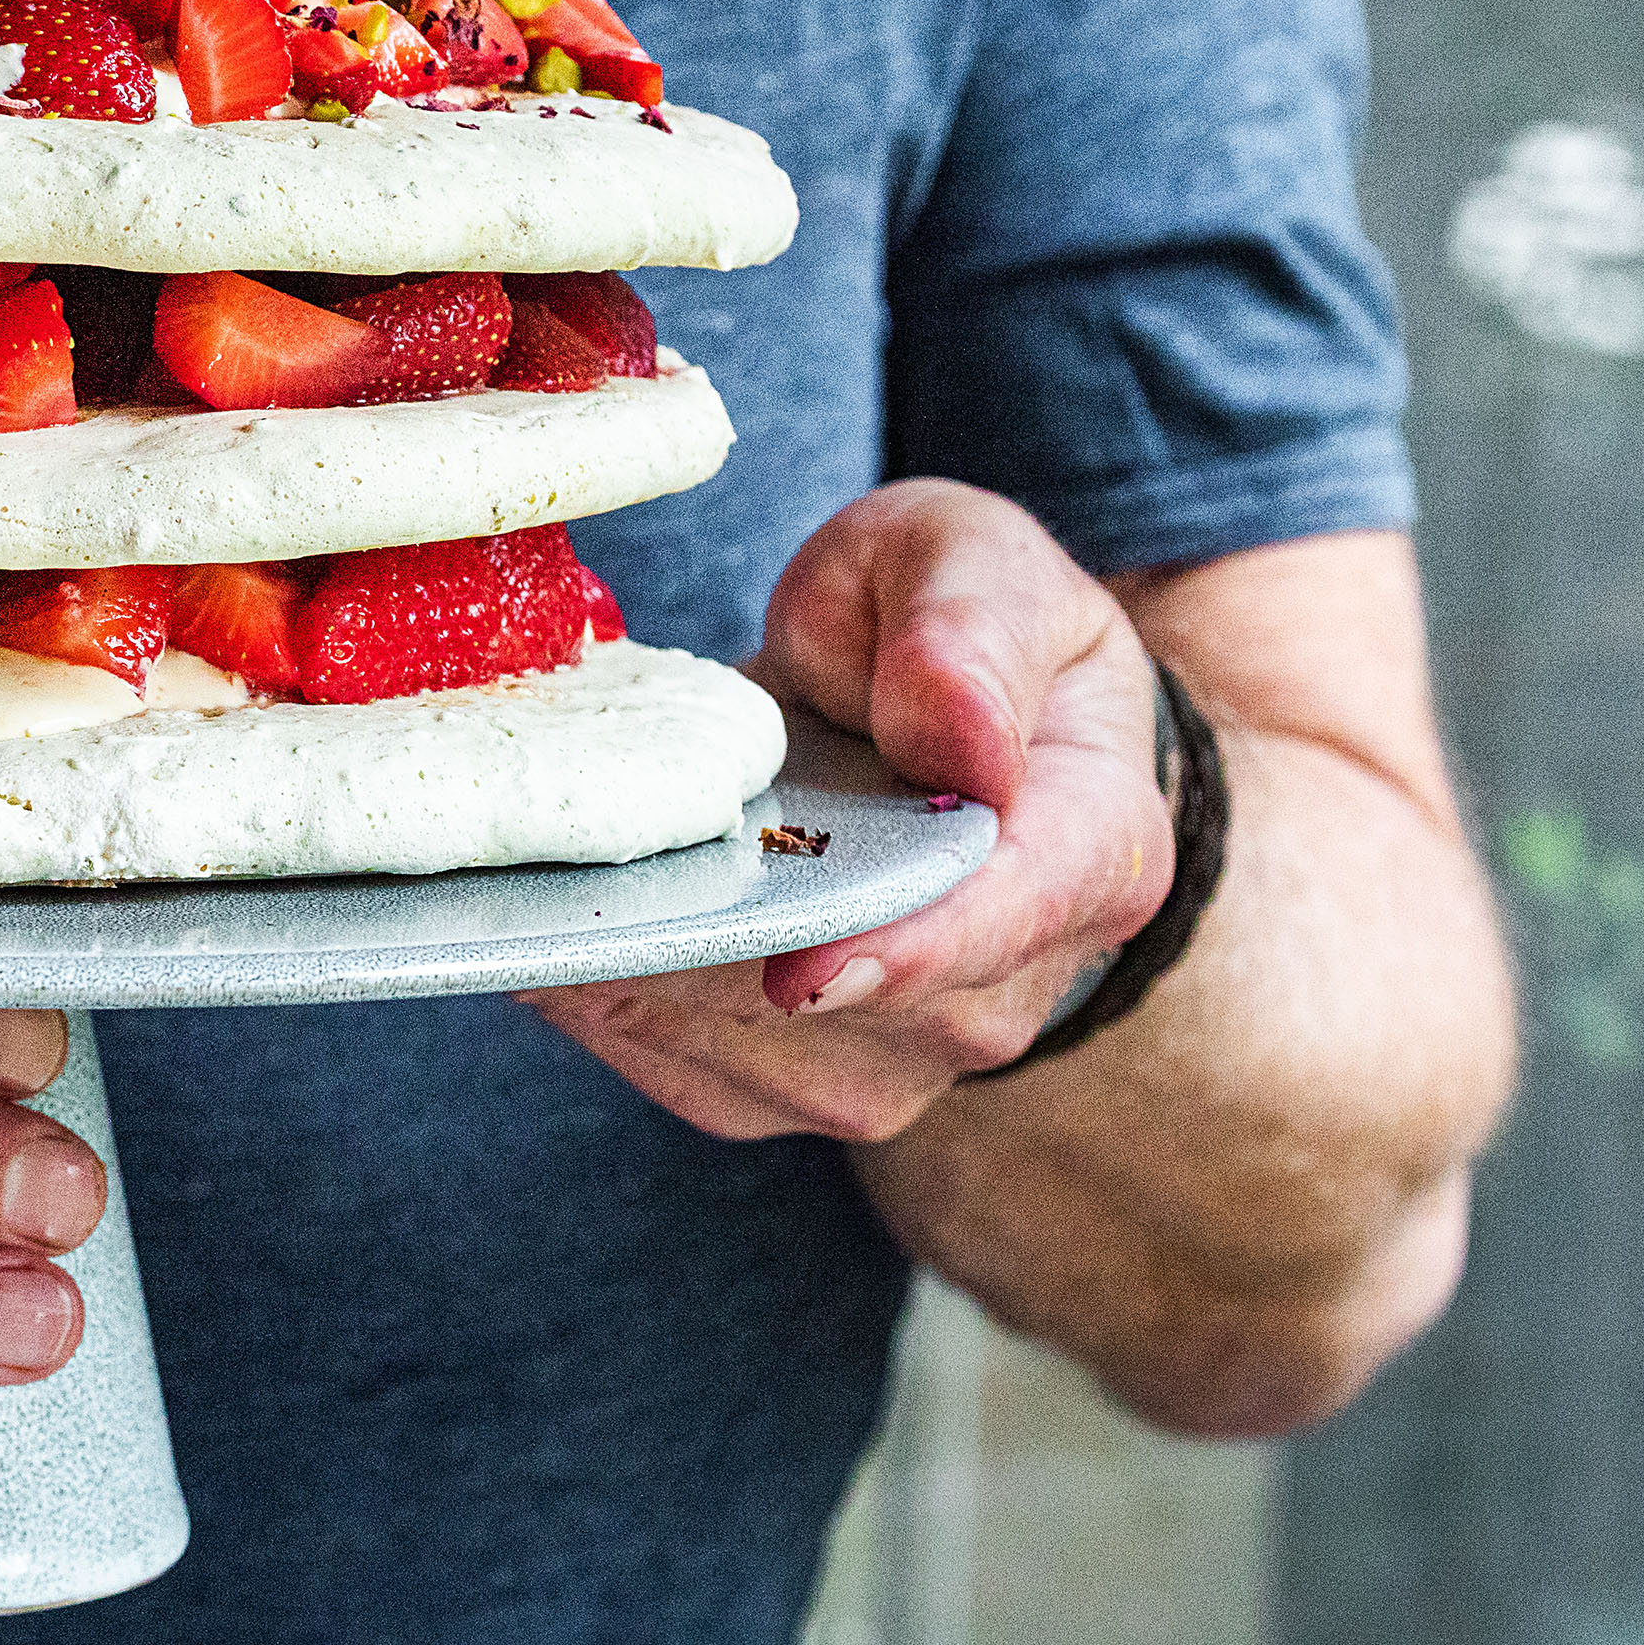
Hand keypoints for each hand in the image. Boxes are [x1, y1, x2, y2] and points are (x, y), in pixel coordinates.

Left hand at [525, 479, 1174, 1141]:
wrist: (931, 719)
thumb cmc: (955, 625)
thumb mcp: (971, 561)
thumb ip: (968, 632)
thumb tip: (959, 737)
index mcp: (1089, 852)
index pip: (1002, 922)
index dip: (901, 954)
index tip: (801, 969)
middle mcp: (1003, 988)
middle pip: (847, 1010)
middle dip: (710, 947)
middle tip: (579, 872)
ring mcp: (898, 1055)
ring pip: (740, 1055)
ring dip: (636, 974)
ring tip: (554, 882)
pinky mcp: (788, 1083)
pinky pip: (671, 1064)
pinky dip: (598, 993)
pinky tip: (554, 917)